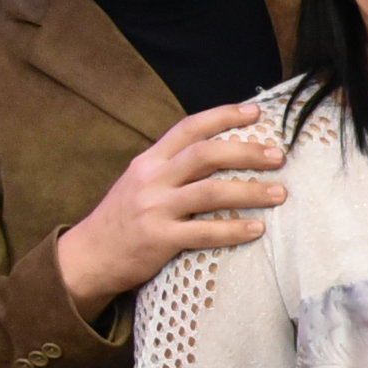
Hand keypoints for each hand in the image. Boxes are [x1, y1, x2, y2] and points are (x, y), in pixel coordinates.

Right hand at [56, 104, 287, 311]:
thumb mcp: (141, 182)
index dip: (223, 116)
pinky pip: (204, 232)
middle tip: (278, 156)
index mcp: (150, 161)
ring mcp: (154, 209)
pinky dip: (233, 230)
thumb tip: (221, 154)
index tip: (256, 112)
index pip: (188, 128)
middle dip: (246, 152)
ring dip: (250, 191)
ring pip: (210, 192)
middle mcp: (152, 179)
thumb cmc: (124, 218)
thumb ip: (173, 167)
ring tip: (280, 193)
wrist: (87, 256)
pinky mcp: (159, 239)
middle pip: (205, 155)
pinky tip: (257, 229)